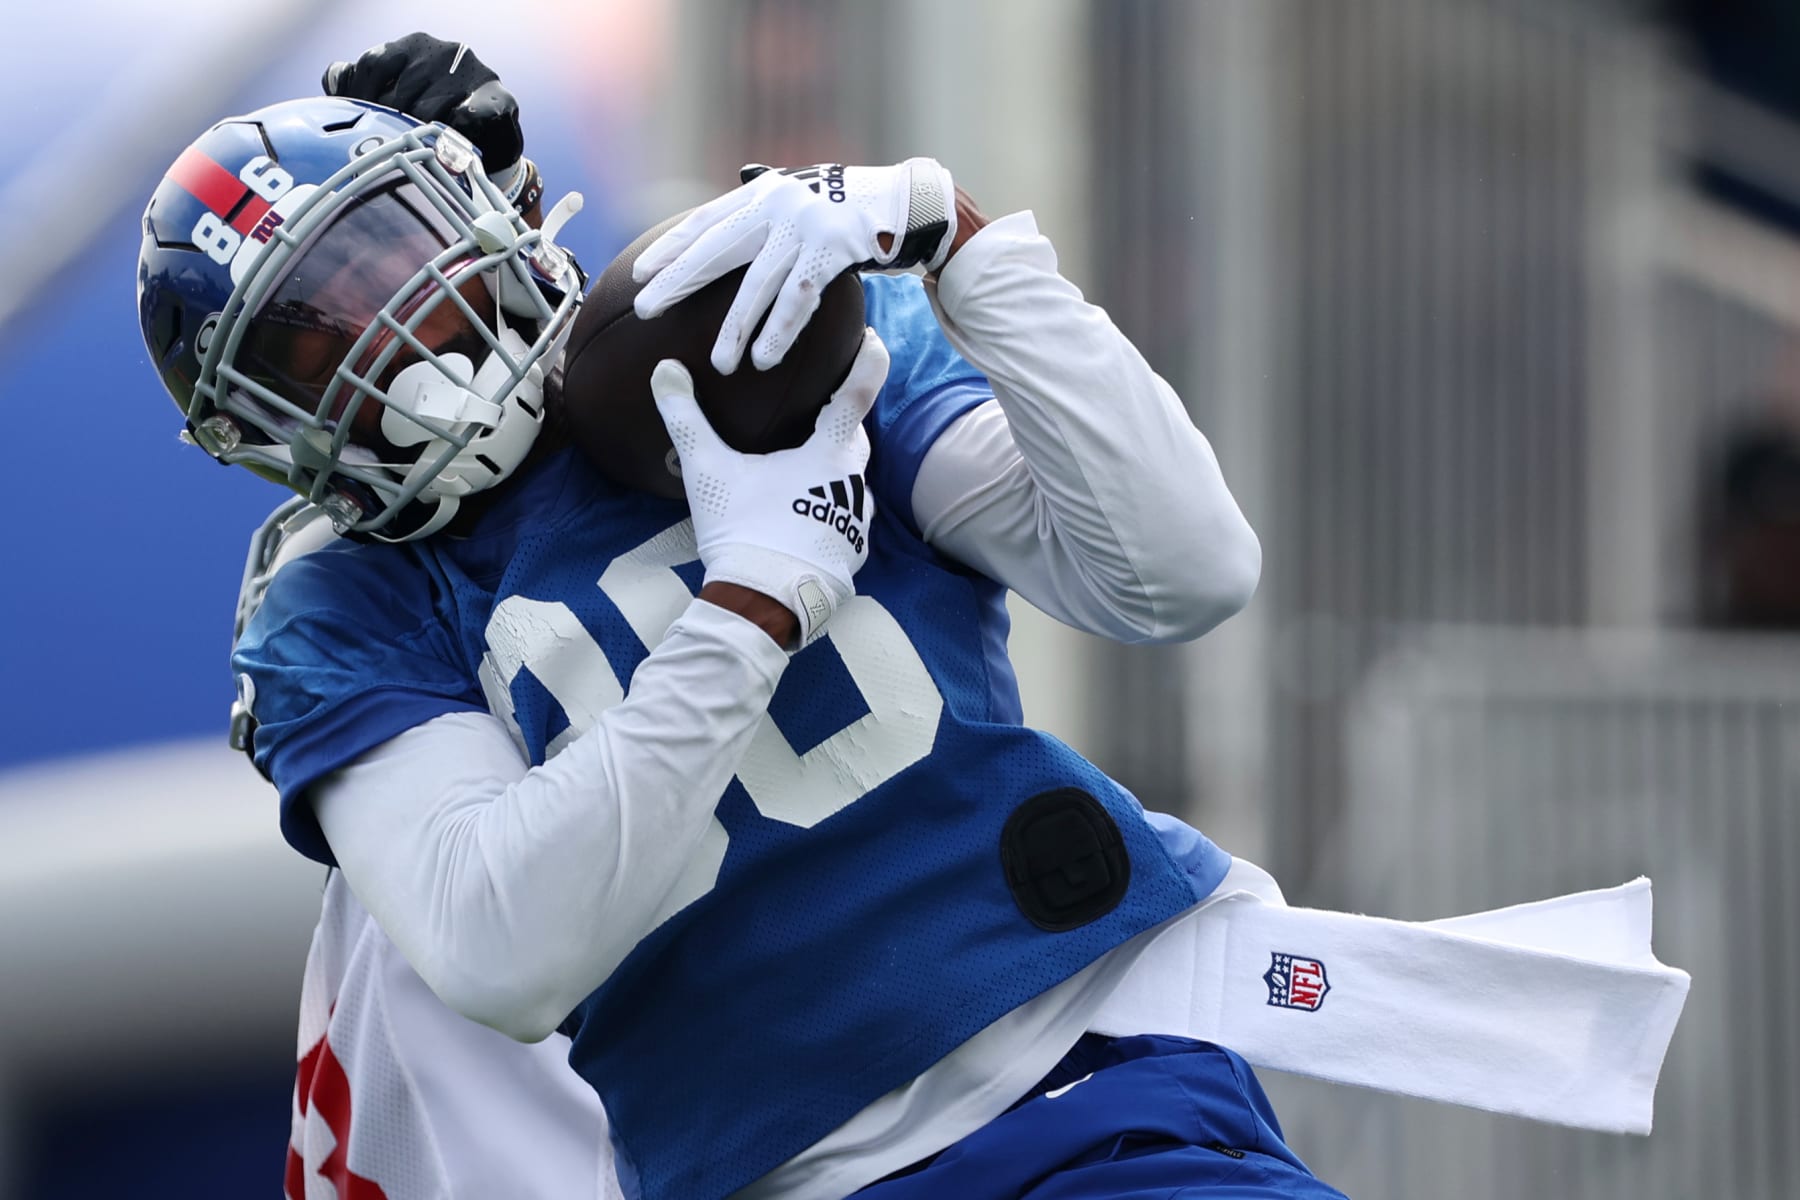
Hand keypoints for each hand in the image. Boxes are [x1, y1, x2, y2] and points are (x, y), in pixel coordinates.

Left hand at [323, 32, 523, 175]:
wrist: (492, 139)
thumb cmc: (436, 114)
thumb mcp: (398, 93)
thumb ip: (362, 84)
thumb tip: (332, 80)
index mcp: (413, 45)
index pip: (372, 64)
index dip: (360, 98)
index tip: (359, 125)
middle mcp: (443, 50)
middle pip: (398, 93)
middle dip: (391, 125)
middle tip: (389, 148)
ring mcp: (473, 71)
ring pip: (428, 112)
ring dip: (419, 137)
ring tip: (417, 151)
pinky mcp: (498, 96)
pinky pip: (465, 120)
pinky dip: (452, 136)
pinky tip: (448, 147)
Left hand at [632, 160, 955, 374]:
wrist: (909, 204)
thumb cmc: (850, 212)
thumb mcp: (802, 202)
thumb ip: (766, 214)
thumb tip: (728, 223)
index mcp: (763, 193)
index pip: (705, 220)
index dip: (671, 248)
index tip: (638, 275)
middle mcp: (777, 204)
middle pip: (717, 248)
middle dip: (678, 281)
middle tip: (647, 311)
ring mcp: (804, 225)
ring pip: (757, 284)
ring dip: (735, 328)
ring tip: (719, 363)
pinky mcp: (832, 249)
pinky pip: (798, 299)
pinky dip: (779, 332)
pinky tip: (762, 361)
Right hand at [652, 328, 889, 645]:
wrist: (762, 603)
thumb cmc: (741, 529)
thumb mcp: (708, 471)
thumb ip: (687, 418)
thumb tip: (665, 370)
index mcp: (827, 457)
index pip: (856, 396)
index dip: (869, 363)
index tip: (875, 340)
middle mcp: (853, 486)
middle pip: (854, 441)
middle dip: (843, 421)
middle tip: (823, 408)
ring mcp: (856, 524)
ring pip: (853, 484)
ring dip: (834, 471)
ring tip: (806, 467)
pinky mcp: (852, 557)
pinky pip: (846, 522)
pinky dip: (830, 510)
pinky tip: (805, 515)